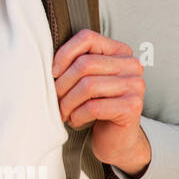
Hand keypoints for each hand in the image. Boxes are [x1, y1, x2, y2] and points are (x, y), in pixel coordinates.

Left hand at [51, 29, 150, 176]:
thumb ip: (76, 63)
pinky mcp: (132, 106)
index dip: (64, 54)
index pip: (87, 38)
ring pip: (88, 86)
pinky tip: (74, 120)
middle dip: (63, 84)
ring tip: (63, 111)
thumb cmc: (97, 106)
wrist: (116, 139)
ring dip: (68, 102)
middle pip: (85, 64)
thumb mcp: (86, 79)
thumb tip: (43, 56)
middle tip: (55, 99)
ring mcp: (135, 85)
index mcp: (120, 51)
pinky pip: (94, 107)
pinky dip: (77, 115)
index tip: (53, 73)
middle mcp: (132, 65)